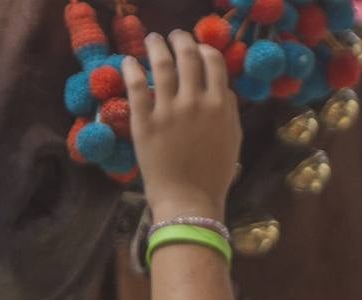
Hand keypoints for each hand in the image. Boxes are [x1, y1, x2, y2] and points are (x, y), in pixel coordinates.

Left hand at [123, 32, 241, 222]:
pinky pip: (136, 86)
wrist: (188, 200)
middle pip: (187, 57)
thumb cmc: (214, 175)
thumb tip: (221, 89)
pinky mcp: (144, 120)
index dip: (205, 49)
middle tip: (174, 37)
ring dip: (156, 46)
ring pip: (161, 64)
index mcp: (220, 106)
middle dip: (180, 41)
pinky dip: (132, 69)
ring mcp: (167, 109)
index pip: (213, 63)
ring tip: (152, 40)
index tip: (198, 47)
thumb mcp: (233, 141)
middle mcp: (194, 102)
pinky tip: (129, 62)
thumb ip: (229, 112)